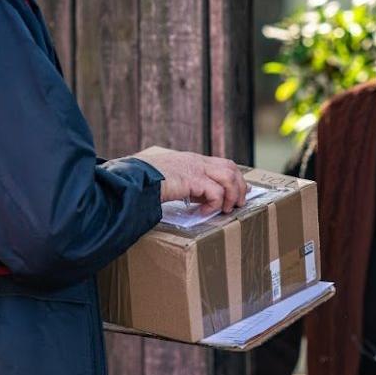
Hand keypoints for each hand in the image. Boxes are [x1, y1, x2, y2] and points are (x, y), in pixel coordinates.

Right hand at [134, 150, 248, 213]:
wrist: (134, 179)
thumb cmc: (146, 183)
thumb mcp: (171, 182)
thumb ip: (186, 187)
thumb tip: (200, 202)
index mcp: (192, 161)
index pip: (222, 164)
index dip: (235, 178)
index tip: (240, 192)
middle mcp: (196, 161)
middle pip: (230, 167)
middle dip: (240, 186)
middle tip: (239, 204)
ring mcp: (195, 168)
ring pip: (228, 177)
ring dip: (231, 196)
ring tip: (225, 210)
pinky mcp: (192, 179)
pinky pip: (215, 192)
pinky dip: (214, 205)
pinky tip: (203, 213)